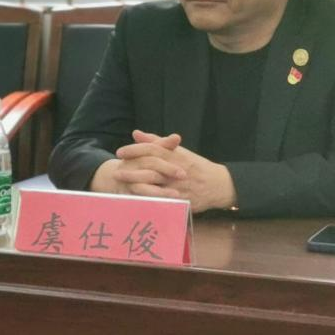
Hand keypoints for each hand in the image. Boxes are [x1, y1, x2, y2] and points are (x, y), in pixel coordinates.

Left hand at [110, 130, 235, 212]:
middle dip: (132, 170)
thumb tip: (136, 134)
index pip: (152, 150)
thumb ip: (156, 142)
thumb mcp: (178, 151)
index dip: (134, 150)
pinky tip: (136, 200)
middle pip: (151, 168)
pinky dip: (151, 200)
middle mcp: (176, 170)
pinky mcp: (182, 200)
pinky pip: (164, 201)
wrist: (219, 184)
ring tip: (122, 186)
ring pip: (156, 186)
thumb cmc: (195, 165)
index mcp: (175, 156)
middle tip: (115, 172)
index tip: (119, 152)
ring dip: (137, 185)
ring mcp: (180, 186)